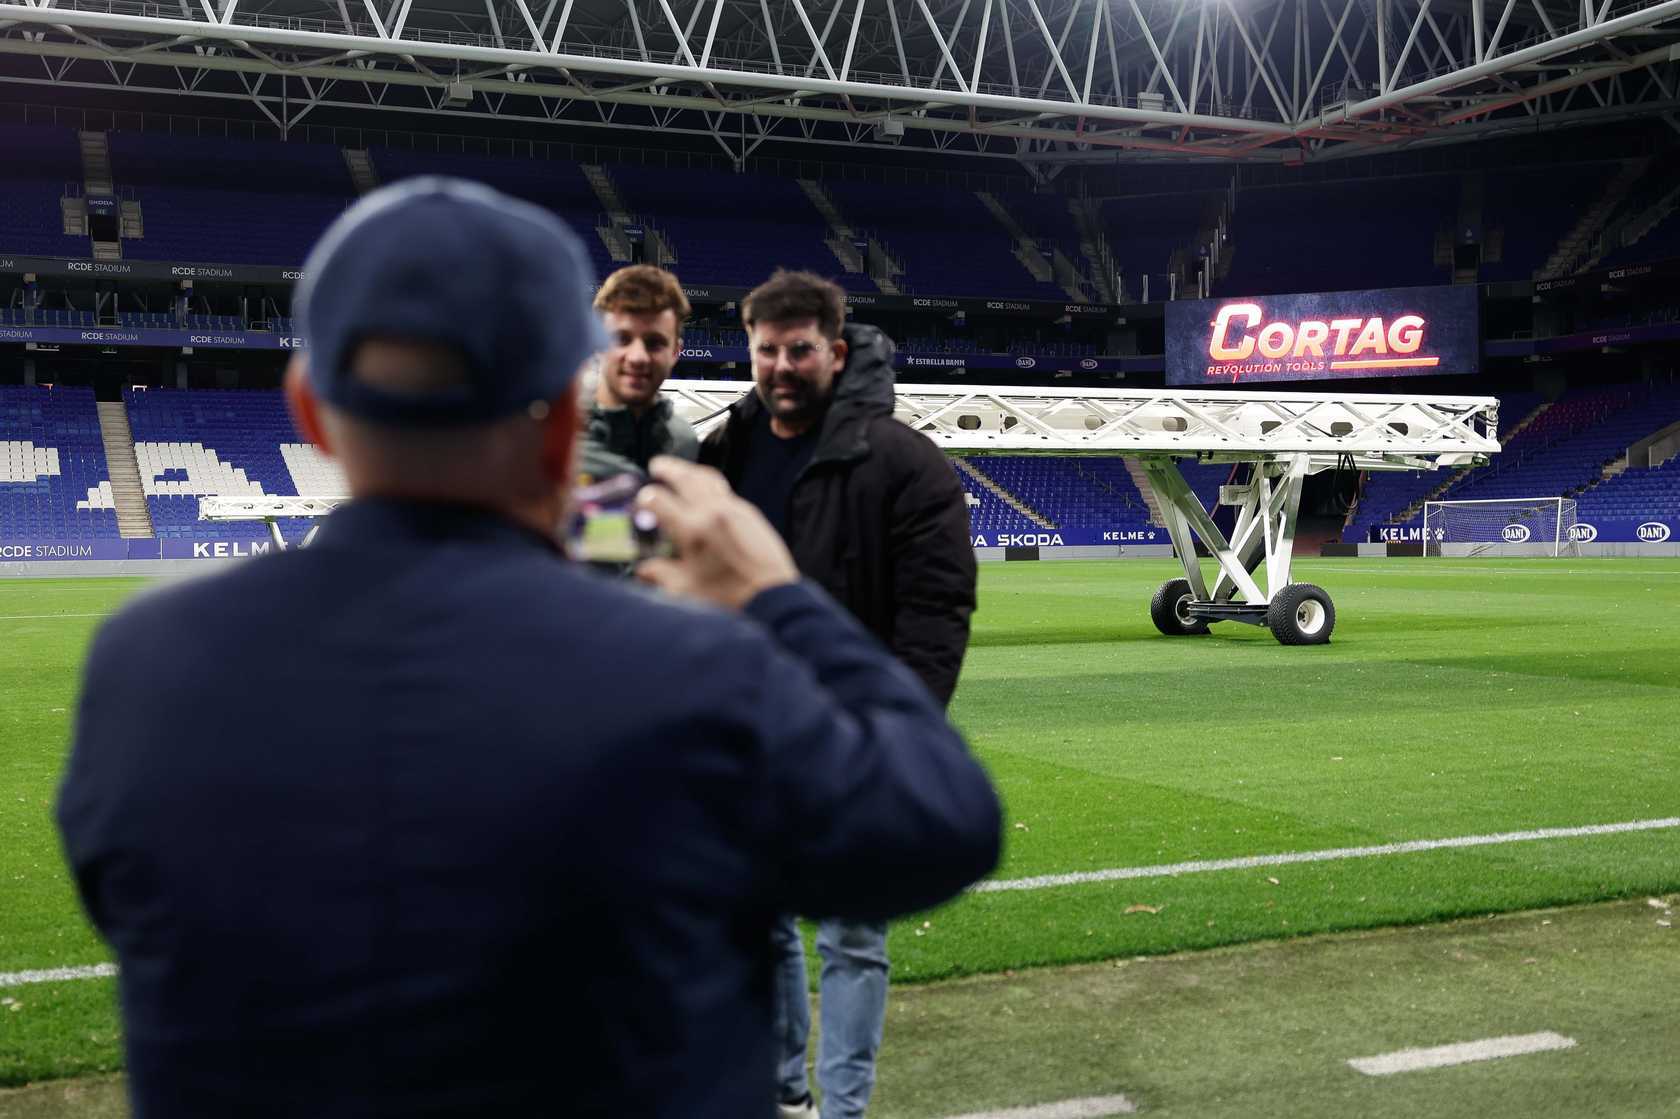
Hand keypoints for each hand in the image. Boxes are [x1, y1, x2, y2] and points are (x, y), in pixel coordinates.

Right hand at [634, 456, 799, 609]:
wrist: (771, 595)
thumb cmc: (730, 595)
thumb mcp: (686, 589)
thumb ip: (661, 575)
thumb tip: (645, 571)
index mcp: (692, 529)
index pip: (660, 500)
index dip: (646, 497)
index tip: (641, 498)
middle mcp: (713, 512)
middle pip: (686, 478)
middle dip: (668, 468)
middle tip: (657, 464)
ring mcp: (734, 509)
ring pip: (708, 479)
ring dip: (691, 471)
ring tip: (681, 470)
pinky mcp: (750, 513)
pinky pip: (725, 490)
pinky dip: (710, 484)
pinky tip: (707, 491)